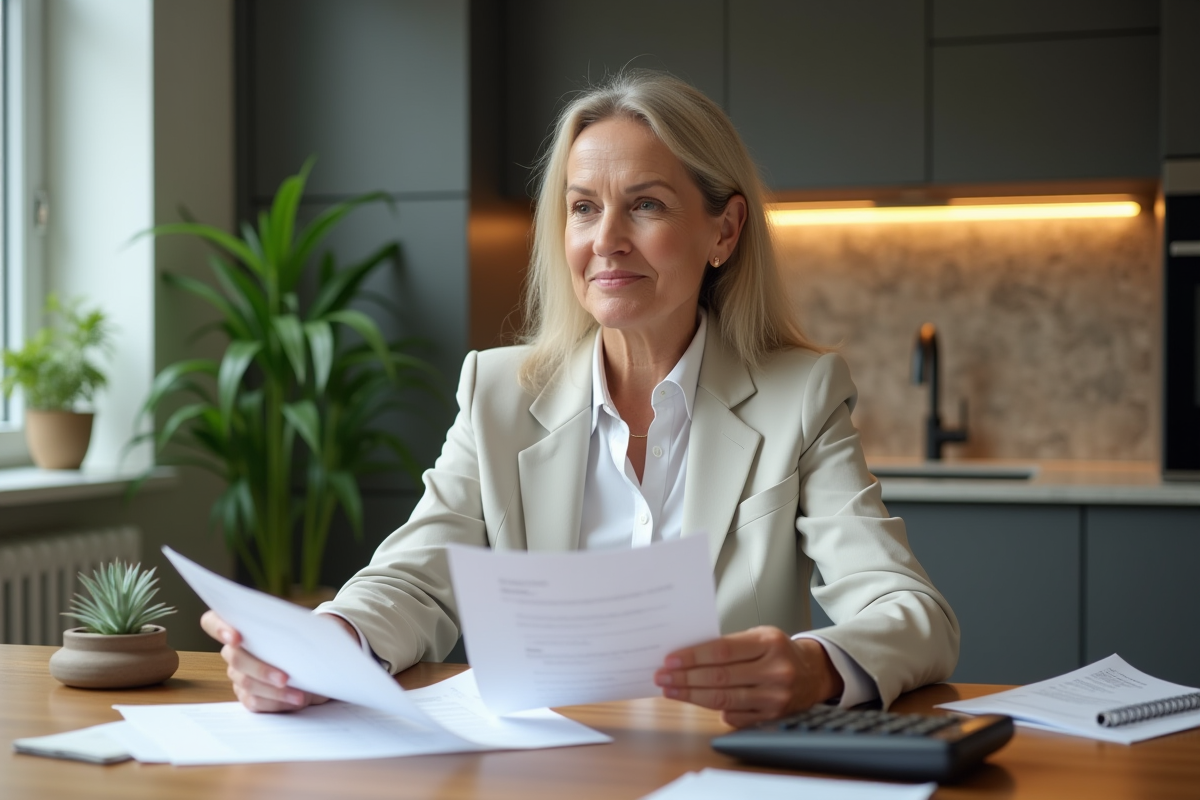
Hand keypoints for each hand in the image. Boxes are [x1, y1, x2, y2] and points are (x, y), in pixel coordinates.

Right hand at [200, 610, 355, 712]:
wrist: (318, 660)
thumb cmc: (308, 638)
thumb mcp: (311, 627)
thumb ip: (304, 625)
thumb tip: (315, 629)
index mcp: (243, 626)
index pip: (213, 621)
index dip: (218, 627)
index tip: (236, 637)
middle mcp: (235, 651)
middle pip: (234, 658)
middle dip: (261, 669)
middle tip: (285, 677)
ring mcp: (239, 674)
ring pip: (246, 683)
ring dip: (274, 691)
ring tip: (300, 695)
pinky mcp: (248, 695)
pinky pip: (255, 702)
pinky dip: (276, 703)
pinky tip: (295, 701)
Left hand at [653, 626, 844, 728]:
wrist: (814, 674)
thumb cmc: (779, 651)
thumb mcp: (760, 636)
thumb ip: (730, 645)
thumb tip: (688, 656)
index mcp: (770, 643)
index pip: (723, 651)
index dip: (693, 656)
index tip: (670, 660)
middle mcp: (775, 671)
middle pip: (720, 677)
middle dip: (685, 678)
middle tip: (663, 677)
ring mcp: (775, 697)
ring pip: (723, 699)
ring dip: (691, 696)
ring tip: (671, 691)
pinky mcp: (772, 718)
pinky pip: (734, 716)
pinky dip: (714, 710)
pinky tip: (697, 702)